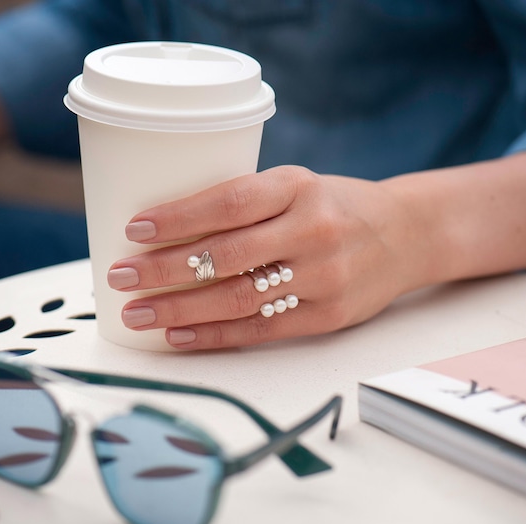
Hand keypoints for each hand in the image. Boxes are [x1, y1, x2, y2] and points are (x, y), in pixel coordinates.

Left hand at [106, 166, 414, 349]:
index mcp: (299, 187)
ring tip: (136, 312)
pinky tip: (178, 336)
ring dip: (180, 308)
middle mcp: (313, 230)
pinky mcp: (329, 316)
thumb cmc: (337, 206)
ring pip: (239, 297)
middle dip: (164, 269)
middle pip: (226, 255)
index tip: (134, 229)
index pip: (230, 201)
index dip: (179, 217)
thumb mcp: (299, 185)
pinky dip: (215, 334)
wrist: (407, 235)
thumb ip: (248, 204)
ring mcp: (324, 277)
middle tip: (118, 277)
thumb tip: (170, 232)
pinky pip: (263, 329)